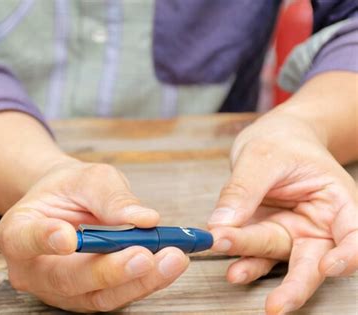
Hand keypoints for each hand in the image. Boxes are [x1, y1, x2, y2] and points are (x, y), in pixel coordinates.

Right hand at [0, 159, 188, 311]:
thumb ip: (110, 196)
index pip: (24, 240)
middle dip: (110, 270)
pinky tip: (169, 263)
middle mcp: (33, 269)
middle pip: (68, 279)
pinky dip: (146, 281)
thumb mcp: (88, 178)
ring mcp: (59, 290)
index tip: (68, 237)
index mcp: (18, 231)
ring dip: (139, 280)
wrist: (70, 204)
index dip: (44, 241)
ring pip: (98, 296)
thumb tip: (144, 219)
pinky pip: (117, 295)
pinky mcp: (87, 297)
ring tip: (173, 258)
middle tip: (144, 255)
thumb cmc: (72, 189)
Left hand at [207, 111, 357, 313]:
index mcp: (337, 202)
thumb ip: (244, 189)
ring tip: (235, 273)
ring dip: (255, 264)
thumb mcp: (262, 156)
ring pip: (278, 256)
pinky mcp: (267, 234)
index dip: (348, 255)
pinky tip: (232, 269)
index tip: (329, 266)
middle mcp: (318, 224)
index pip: (353, 234)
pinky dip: (244, 260)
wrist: (274, 138)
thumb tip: (221, 223)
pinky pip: (257, 253)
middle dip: (296, 284)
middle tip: (277, 305)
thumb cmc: (281, 142)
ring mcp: (292, 232)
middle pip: (313, 260)